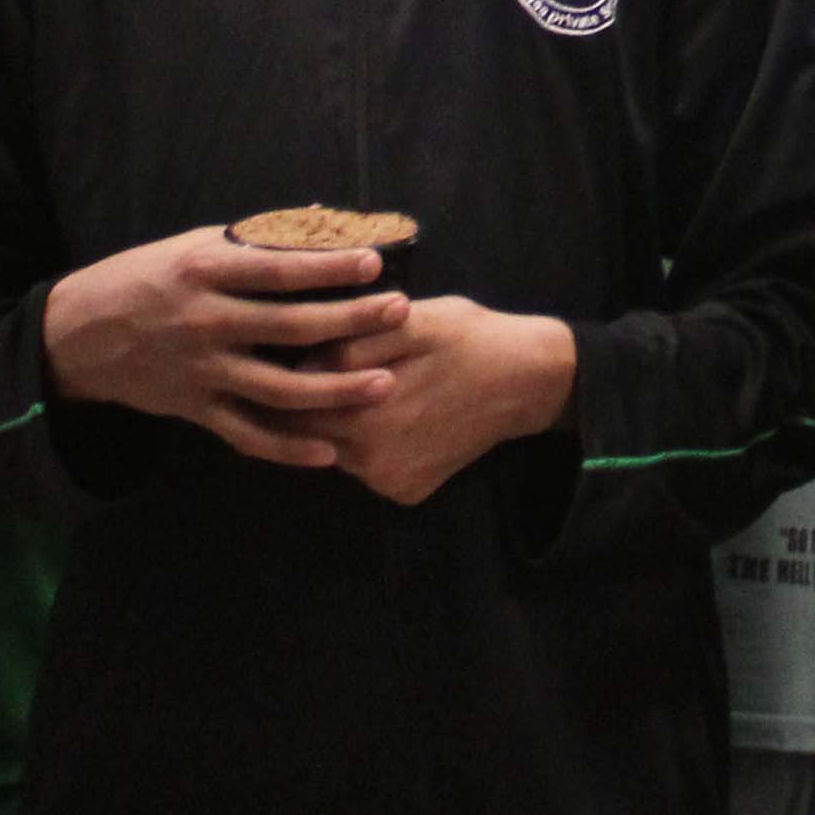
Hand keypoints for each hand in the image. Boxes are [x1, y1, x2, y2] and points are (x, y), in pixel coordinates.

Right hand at [43, 225, 407, 469]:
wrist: (80, 334)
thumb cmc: (147, 278)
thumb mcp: (192, 246)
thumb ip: (256, 239)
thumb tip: (325, 219)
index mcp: (204, 272)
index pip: (276, 269)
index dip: (327, 267)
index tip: (374, 262)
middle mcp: (204, 322)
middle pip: (289, 326)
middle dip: (350, 321)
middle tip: (399, 313)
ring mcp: (201, 372)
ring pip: (278, 388)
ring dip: (335, 389)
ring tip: (384, 384)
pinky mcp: (194, 410)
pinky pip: (247, 435)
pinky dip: (288, 448)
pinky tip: (329, 452)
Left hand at [316, 294, 581, 507]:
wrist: (527, 381)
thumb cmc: (467, 339)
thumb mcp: (410, 322)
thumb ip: (351, 344)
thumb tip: (301, 362)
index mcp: (365, 421)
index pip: (291, 410)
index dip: (287, 383)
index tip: (291, 360)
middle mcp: (372, 464)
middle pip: (308, 436)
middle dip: (308, 406)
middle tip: (327, 373)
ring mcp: (390, 483)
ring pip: (335, 452)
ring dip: (337, 426)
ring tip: (364, 391)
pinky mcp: (407, 493)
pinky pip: (367, 468)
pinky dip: (367, 446)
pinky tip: (392, 417)